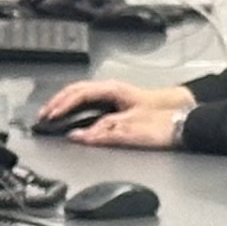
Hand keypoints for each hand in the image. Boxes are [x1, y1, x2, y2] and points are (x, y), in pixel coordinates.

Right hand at [37, 80, 191, 146]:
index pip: (78, 93)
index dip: (61, 105)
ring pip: (81, 94)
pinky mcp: (117, 102)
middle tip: (42, 117)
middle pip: (76, 91)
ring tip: (51, 116)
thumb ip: (104, 132)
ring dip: (65, 104)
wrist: (184, 113)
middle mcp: (111, 89)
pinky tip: (72, 115)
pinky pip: (89, 100)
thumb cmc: (163, 116)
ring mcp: (114, 94)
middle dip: (57, 103)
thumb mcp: (131, 126)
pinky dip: (75, 106)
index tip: (49, 118)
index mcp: (112, 89)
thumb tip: (80, 136)